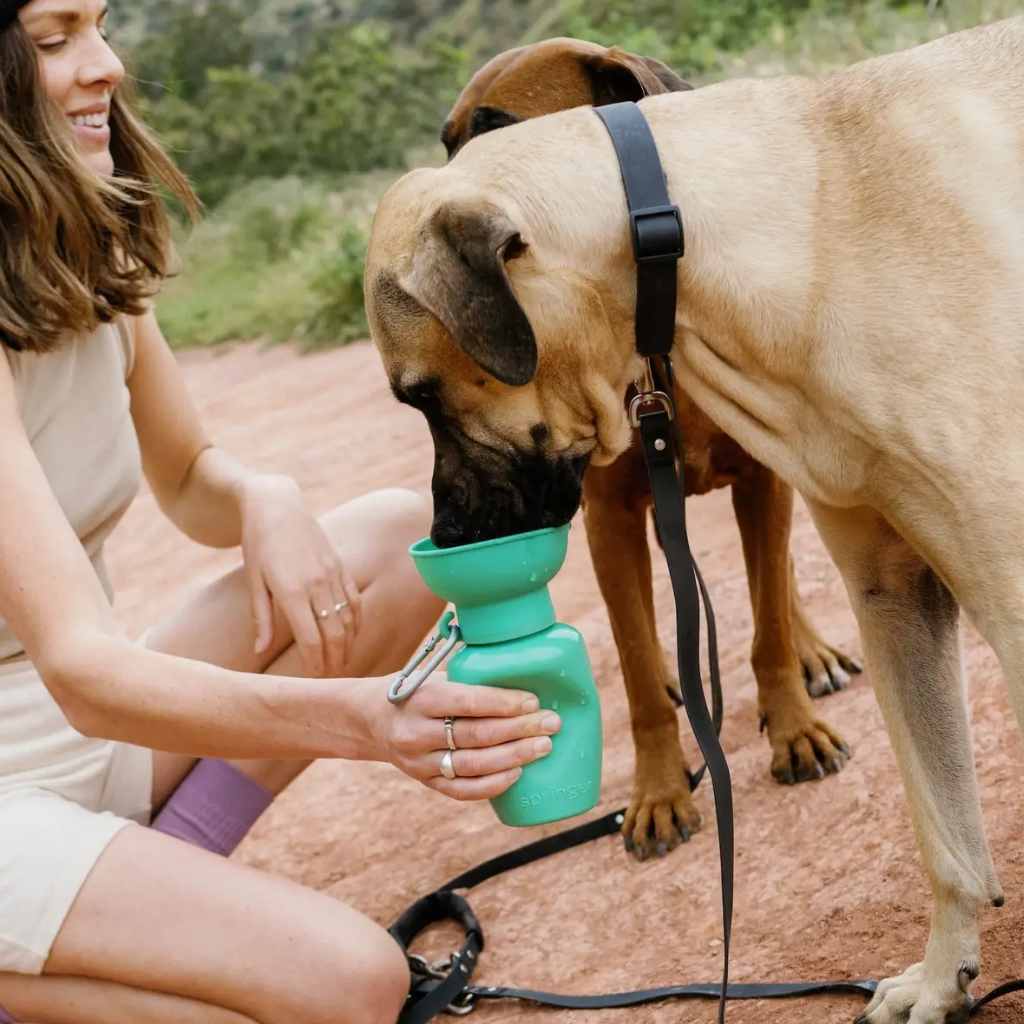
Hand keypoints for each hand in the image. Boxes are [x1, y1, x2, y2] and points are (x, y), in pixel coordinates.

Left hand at [240, 474, 361, 676]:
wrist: (277, 505)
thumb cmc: (259, 543)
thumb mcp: (253, 581)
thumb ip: (260, 618)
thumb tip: (260, 652)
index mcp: (292, 590)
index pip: (311, 640)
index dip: (315, 666)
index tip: (315, 684)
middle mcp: (317, 583)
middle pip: (335, 634)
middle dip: (335, 662)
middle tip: (331, 683)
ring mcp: (333, 573)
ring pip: (349, 620)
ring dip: (348, 646)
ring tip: (342, 665)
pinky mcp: (341, 566)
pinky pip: (355, 600)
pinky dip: (356, 622)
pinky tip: (352, 637)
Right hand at [367, 675, 562, 800]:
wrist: (369, 719)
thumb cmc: (413, 689)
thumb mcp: (432, 675)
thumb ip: (468, 678)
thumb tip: (521, 669)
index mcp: (420, 699)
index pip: (468, 702)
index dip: (504, 703)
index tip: (533, 700)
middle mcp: (416, 732)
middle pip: (477, 735)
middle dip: (520, 729)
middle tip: (551, 723)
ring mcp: (419, 762)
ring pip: (474, 765)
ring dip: (514, 757)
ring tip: (543, 747)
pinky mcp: (424, 782)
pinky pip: (462, 790)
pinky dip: (493, 784)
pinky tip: (517, 773)